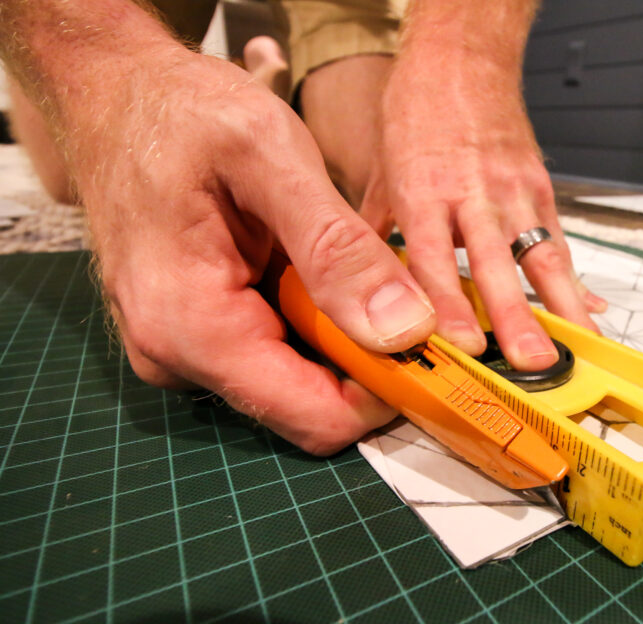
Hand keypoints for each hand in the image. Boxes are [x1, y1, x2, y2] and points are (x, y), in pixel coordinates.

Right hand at [72, 50, 435, 453]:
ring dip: (342, 334)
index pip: (316, 418)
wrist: (114, 93)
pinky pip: (277, 350)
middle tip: (402, 292)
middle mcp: (180, 357)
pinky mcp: (198, 333)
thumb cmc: (180, 112)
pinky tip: (314, 267)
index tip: (436, 350)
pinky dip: (315, 320)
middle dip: (369, 359)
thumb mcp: (270, 158)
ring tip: (348, 264)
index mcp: (191, 328)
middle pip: (311, 404)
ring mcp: (186, 350)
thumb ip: (337, 250)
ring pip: (300, 378)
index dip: (388, 395)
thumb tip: (405, 331)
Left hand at [360, 40, 605, 371]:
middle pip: (496, 264)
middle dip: (516, 318)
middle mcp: (472, 193)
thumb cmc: (418, 111)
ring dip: (559, 307)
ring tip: (575, 351)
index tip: (465, 347)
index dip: (451, 307)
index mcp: (423, 190)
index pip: (436, 259)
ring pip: (541, 255)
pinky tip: (586, 313)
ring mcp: (513, 190)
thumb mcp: (379, 170)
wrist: (462, 56)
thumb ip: (374, 235)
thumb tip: (356, 285)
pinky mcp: (539, 186)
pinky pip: (558, 240)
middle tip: (532, 363)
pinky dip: (573, 280)